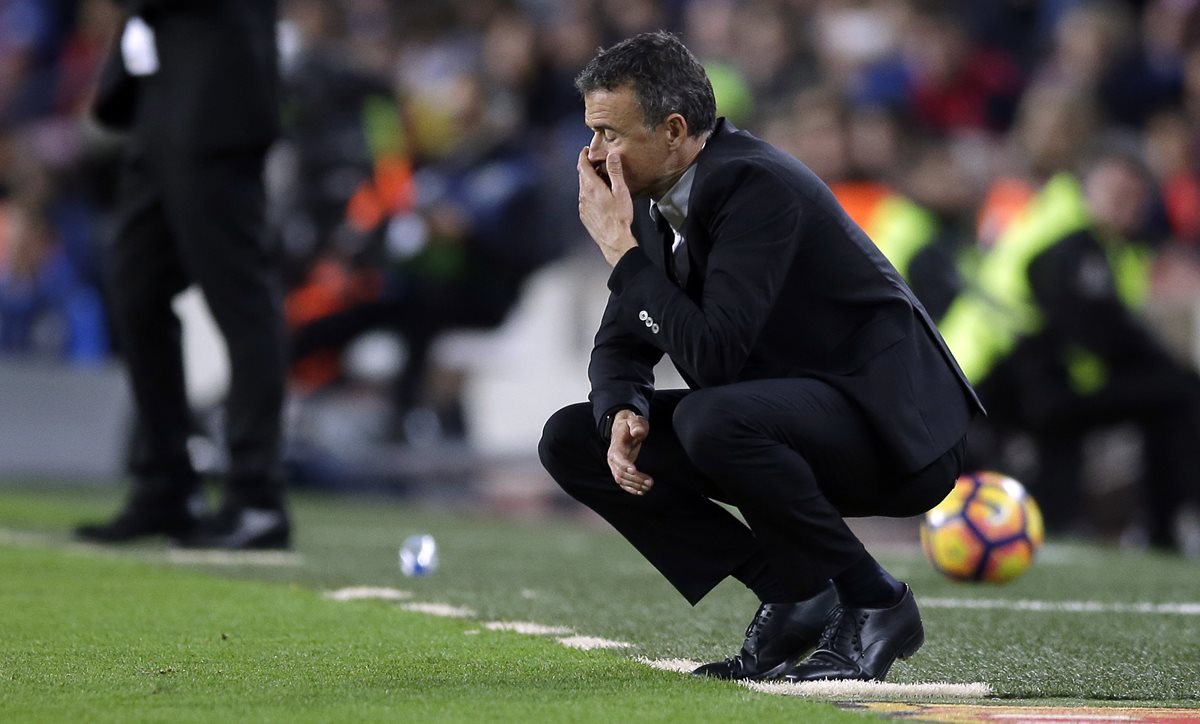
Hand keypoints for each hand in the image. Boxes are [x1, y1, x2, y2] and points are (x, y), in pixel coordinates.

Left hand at [578, 148, 636, 265]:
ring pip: (583, 187)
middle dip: (588, 167)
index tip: (586, 150)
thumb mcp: (620, 191)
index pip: (582, 165)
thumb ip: (615, 172)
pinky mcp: (584, 214)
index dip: (584, 155)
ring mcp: (582, 206)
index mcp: (591, 187)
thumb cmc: (619, 216)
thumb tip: (611, 155)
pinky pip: (584, 199)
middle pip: (582, 175)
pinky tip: (601, 196)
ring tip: (602, 179)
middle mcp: (583, 195)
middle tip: (598, 163)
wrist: (613, 240)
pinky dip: (590, 192)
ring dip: (590, 180)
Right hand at [606, 409, 652, 495]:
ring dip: (635, 485)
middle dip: (635, 479)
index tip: (635, 470)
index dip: (625, 465)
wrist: (623, 428)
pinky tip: (642, 492)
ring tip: (649, 486)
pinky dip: (631, 489)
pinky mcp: (620, 470)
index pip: (617, 458)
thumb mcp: (634, 420)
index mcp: (615, 447)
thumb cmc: (630, 424)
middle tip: (650, 482)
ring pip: (621, 480)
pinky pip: (623, 483)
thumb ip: (636, 425)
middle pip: (620, 473)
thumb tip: (637, 432)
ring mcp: (615, 466)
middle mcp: (613, 459)